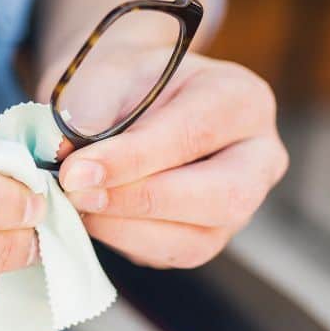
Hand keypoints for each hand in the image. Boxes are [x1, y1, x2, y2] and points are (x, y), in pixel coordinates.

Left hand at [38, 47, 287, 268]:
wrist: (123, 99)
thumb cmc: (121, 83)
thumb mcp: (105, 76)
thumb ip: (92, 113)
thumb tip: (71, 159)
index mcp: (241, 100)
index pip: (195, 134)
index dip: (133, 158)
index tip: (77, 170)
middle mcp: (257, 157)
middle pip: (222, 196)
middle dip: (140, 199)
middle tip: (77, 191)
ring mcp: (240, 205)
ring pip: (197, 239)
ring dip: (125, 227)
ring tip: (75, 202)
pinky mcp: (208, 236)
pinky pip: (171, 254)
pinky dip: (122, 240)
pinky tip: (89, 216)